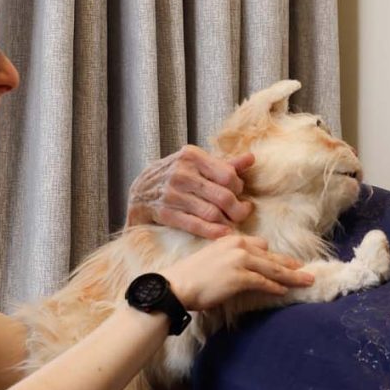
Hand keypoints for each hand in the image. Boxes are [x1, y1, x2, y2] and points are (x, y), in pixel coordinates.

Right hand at [127, 146, 254, 239]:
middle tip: (242, 213)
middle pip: (223, 196)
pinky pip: (195, 225)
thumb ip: (223, 164)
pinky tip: (223, 233)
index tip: (239, 194)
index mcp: (191, 156)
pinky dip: (213, 232)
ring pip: (212, 213)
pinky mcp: (164, 212)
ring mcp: (171, 193)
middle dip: (238, 209)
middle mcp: (181, 173)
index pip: (227, 175)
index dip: (238, 187)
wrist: (139, 192)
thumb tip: (251, 159)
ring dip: (227, 222)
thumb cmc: (175, 177)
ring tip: (232, 223)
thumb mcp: (196, 164)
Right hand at [162, 235, 312, 309]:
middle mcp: (238, 246)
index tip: (286, 262)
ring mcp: (240, 261)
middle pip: (271, 256)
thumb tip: (244, 271)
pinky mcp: (240, 277)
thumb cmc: (188, 277)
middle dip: (290, 264)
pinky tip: (285, 291)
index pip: (260, 245)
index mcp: (230, 240)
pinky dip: (276, 287)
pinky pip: (264, 282)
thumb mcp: (211, 259)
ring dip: (292, 276)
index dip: (274, 256)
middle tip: (305, 270)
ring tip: (306, 281)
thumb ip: (229, 260)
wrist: (175, 286)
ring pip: (273, 269)